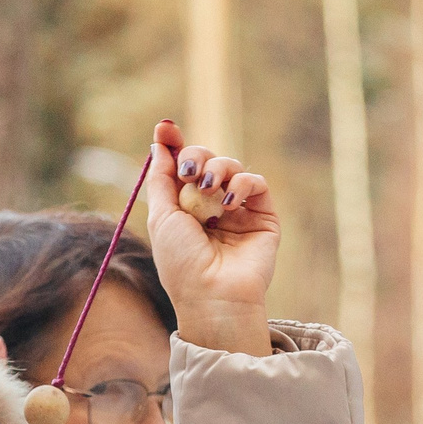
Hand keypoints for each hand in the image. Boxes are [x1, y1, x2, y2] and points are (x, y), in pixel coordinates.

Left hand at [143, 118, 277, 355]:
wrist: (212, 295)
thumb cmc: (182, 263)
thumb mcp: (161, 217)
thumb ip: (161, 179)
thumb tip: (159, 142)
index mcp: (184, 207)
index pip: (182, 166)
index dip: (175, 145)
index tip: (166, 128)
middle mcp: (211, 205)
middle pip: (205, 160)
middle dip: (195, 156)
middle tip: (188, 171)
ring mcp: (238, 210)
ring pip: (231, 166)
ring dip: (216, 168)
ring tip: (207, 188)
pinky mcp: (263, 215)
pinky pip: (255, 182)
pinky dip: (241, 184)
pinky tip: (229, 203)